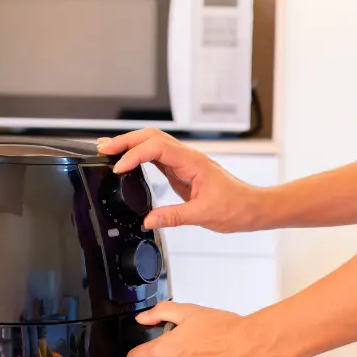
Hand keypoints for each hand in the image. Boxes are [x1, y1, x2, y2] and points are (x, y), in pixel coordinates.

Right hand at [97, 128, 267, 232]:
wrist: (253, 208)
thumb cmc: (237, 207)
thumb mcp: (204, 215)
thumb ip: (174, 217)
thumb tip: (149, 220)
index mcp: (193, 162)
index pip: (157, 148)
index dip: (134, 155)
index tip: (119, 168)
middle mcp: (188, 157)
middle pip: (152, 136)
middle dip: (126, 140)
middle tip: (103, 149)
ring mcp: (185, 163)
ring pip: (154, 143)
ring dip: (131, 144)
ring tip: (108, 150)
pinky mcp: (183, 172)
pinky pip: (158, 157)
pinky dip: (139, 156)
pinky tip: (127, 161)